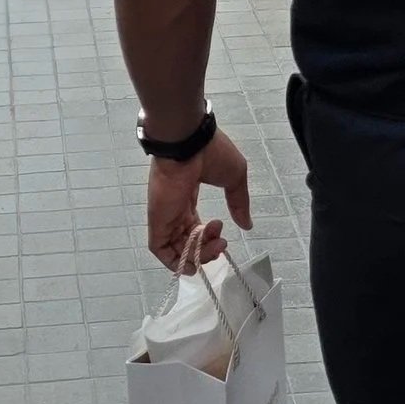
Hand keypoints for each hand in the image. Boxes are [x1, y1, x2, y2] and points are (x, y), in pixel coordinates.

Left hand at [145, 126, 252, 268]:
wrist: (189, 140)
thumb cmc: (210, 152)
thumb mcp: (234, 178)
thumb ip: (239, 202)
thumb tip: (247, 225)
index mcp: (189, 195)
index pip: (193, 226)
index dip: (208, 238)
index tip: (223, 233)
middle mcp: (175, 207)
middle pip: (186, 240)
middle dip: (206, 249)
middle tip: (222, 243)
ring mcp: (165, 214)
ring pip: (176, 248)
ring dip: (197, 257)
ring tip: (216, 246)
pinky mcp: (158, 220)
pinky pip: (160, 249)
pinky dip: (174, 261)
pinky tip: (193, 263)